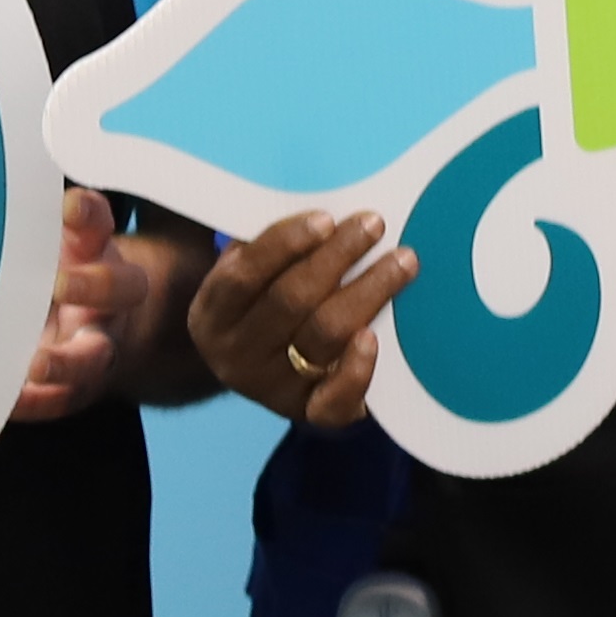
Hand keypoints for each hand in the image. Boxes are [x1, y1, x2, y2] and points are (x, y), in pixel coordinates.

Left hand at [13, 186, 174, 419]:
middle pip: (121, 289)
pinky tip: (9, 399)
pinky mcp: (75, 387)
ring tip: (36, 363)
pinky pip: (61, 399)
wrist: (95, 332)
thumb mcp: (55, 241)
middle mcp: (106, 300)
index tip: (70, 206)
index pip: (98, 225)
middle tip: (58, 283)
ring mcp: (94, 346)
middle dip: (93, 285)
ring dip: (66, 360)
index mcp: (97, 253)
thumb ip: (39, 219)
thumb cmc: (60, 273)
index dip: (88, 215)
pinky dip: (37, 401)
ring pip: (93, 355)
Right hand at [193, 207, 416, 429]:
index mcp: (212, 314)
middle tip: (375, 225)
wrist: (261, 372)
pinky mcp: (308, 414)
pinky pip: (334, 400)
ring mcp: (271, 389)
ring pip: (324, 336)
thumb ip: (268, 246)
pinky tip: (375, 337)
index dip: (285, 244)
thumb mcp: (248, 275)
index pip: (243, 275)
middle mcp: (235, 355)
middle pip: (291, 301)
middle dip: (338, 258)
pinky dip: (357, 369)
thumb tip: (315, 202)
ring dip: (368, 293)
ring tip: (402, 262)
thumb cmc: (265, 304)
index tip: (327, 219)